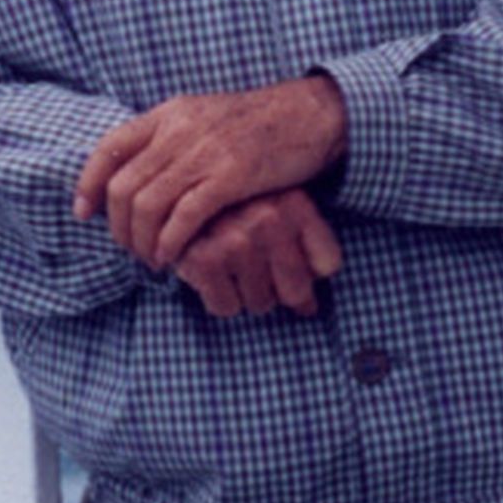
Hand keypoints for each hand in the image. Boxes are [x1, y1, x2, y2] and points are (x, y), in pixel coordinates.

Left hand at [73, 78, 347, 270]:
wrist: (309, 115)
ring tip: (152, 258)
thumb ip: (169, 138)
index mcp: (169, 113)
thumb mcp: (204, 116)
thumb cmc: (258, 124)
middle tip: (129, 249)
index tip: (84, 213)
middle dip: (119, 227)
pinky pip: (183, 218)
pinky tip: (173, 258)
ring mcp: (204, 153)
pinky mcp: (230, 177)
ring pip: (147, 206)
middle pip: (124, 187)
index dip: (88, 184)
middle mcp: (180, 130)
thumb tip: (135, 171)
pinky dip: (170, 243)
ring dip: (142, 242)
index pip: (109, 148)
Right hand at [172, 189, 342, 318]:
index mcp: (295, 203)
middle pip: (296, 291)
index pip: (328, 265)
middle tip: (257, 266)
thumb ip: (302, 253)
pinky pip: (227, 308)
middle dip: (277, 288)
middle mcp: (269, 219)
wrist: (174, 192)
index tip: (291, 257)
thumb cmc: (235, 208)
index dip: (310, 269)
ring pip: (260, 303)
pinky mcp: (205, 259)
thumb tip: (309, 311)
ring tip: (231, 263)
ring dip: (245, 293)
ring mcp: (236, 240)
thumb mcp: (278, 212)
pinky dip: (218, 298)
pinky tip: (211, 272)